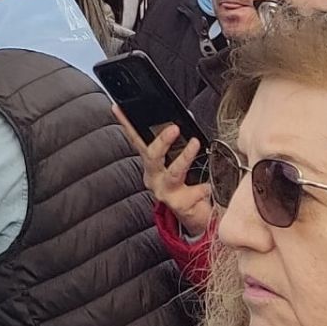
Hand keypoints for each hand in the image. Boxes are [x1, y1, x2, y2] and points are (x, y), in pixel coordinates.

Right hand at [112, 108, 214, 239]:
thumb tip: (188, 118)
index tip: (118, 108)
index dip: (125, 124)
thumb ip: (180, 144)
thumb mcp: (179, 164)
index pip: (136, 140)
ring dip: (185, 157)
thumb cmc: (186, 186)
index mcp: (151, 164)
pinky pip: (193, 191)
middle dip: (162, 140)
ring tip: (195, 143)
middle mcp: (154, 177)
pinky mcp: (178, 204)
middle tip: (174, 128)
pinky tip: (208, 184)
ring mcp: (165, 191)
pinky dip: (203, 186)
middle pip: (152, 155)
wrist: (194, 217)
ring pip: (173, 172)